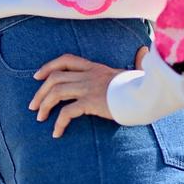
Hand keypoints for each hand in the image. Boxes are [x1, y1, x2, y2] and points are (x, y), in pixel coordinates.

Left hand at [28, 45, 149, 135]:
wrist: (150, 94)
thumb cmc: (144, 86)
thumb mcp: (135, 73)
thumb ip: (137, 63)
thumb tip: (145, 51)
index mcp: (95, 67)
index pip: (66, 59)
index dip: (48, 66)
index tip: (37, 76)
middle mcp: (89, 74)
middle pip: (55, 77)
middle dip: (40, 91)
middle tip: (33, 106)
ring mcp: (89, 87)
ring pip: (56, 92)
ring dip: (44, 105)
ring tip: (39, 118)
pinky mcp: (92, 101)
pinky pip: (67, 111)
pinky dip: (58, 122)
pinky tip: (57, 133)